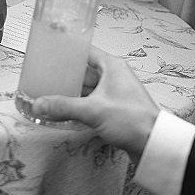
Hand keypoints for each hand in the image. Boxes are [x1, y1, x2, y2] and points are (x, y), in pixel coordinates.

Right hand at [30, 47, 158, 161]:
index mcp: (111, 65)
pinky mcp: (114, 108)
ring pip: (88, 88)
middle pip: (84, 71)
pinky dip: (80, 104)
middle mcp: (114, 75)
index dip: (69, 51)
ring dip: (73, 92)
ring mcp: (114, 92)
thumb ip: (64, 107)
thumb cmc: (134, 120)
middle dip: (66, 76)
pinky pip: (92, 101)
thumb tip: (40, 104)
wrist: (153, 143)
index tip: (52, 52)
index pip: (85, 50)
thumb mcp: (93, 111)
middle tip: (46, 77)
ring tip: (52, 94)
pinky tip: (67, 110)